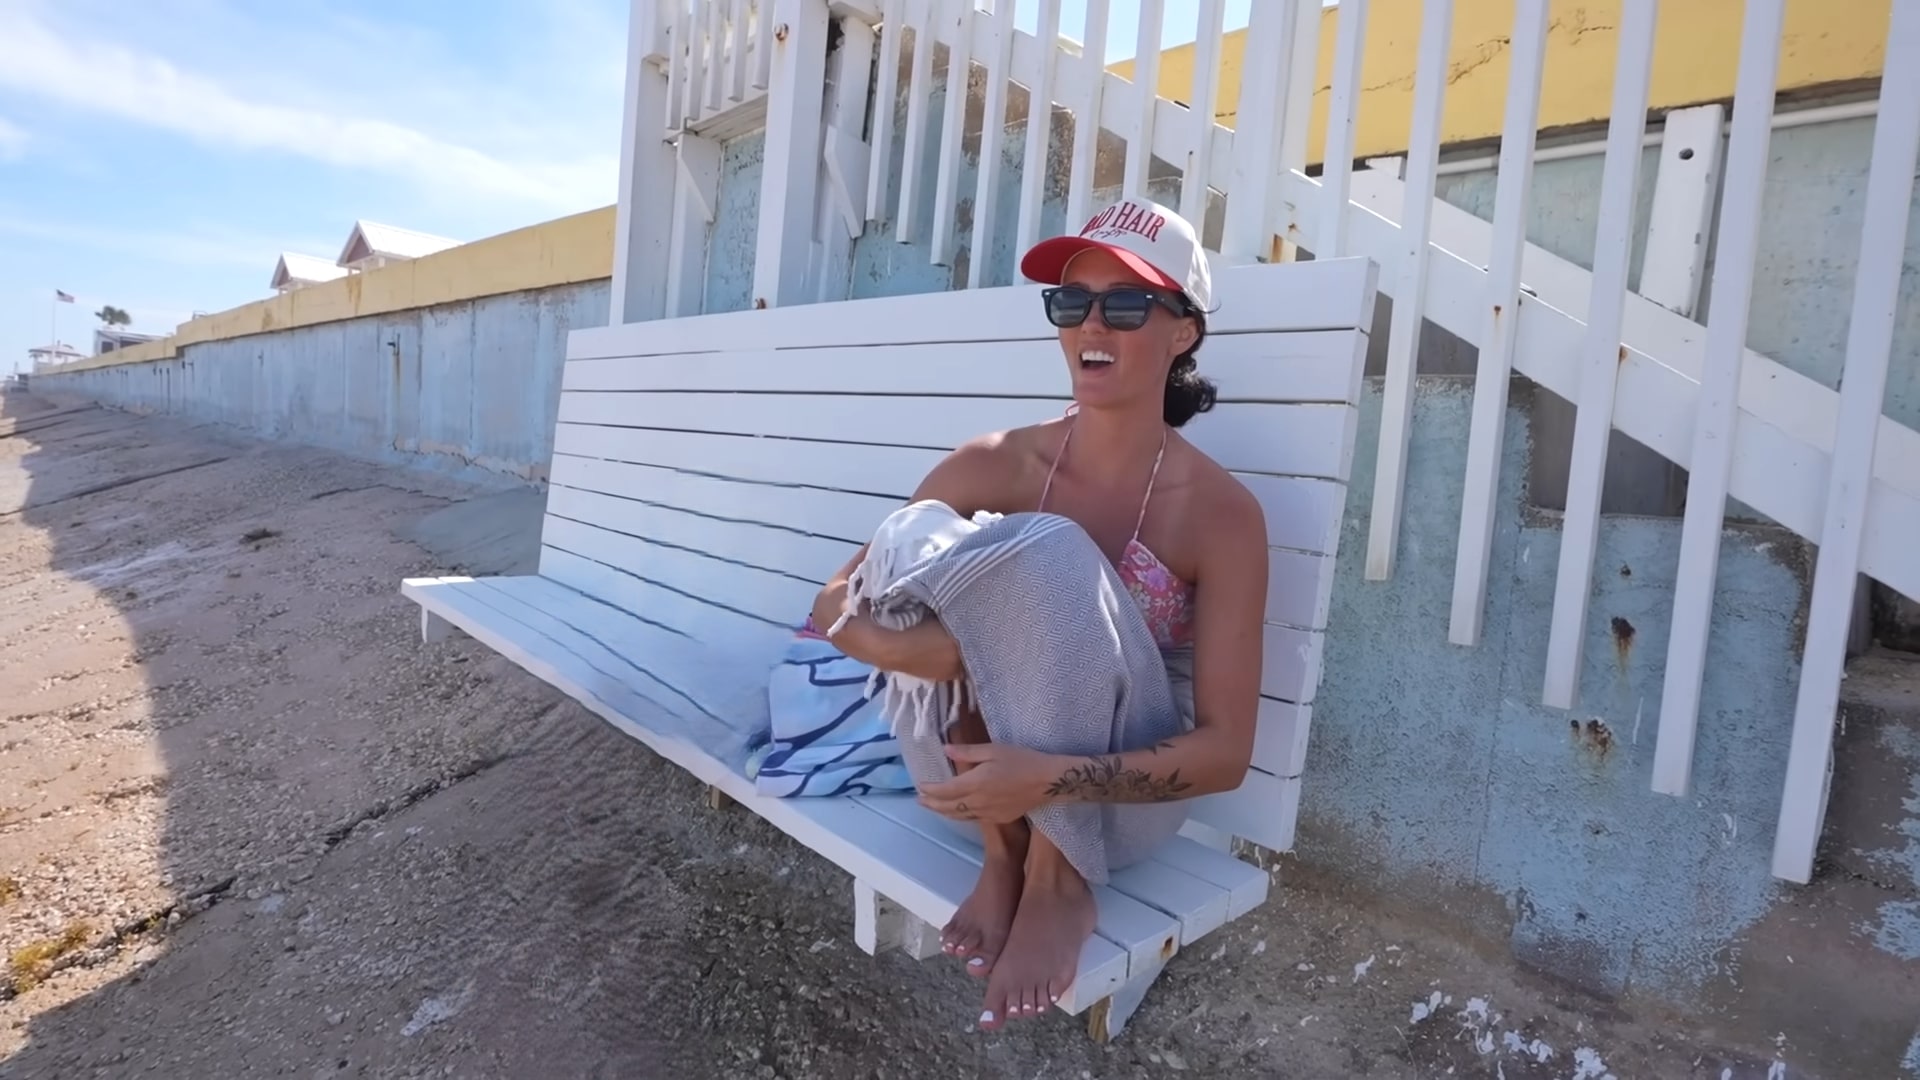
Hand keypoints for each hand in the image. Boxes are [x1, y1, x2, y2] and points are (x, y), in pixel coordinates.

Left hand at [917, 743, 1058, 824]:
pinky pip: (973, 819)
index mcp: (976, 782)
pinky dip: (960, 816)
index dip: (930, 790)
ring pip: (959, 816)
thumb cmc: (1022, 760)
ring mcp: (989, 812)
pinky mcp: (999, 818)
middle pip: (948, 807)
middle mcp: (979, 801)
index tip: (920, 786)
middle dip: (931, 804)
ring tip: (934, 807)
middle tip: (919, 800)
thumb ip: (967, 752)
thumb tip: (946, 750)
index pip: (945, 790)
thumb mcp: (994, 749)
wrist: (1047, 782)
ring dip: (944, 812)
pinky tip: (959, 812)